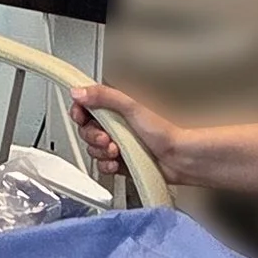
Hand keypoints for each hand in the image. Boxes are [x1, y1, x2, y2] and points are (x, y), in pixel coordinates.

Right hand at [68, 83, 186, 184]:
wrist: (179, 157)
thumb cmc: (164, 132)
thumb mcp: (131, 107)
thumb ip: (103, 96)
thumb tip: (78, 91)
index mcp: (115, 108)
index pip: (85, 107)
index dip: (79, 112)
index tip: (81, 116)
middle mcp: (114, 125)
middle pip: (86, 130)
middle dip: (93, 136)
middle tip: (106, 138)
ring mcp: (116, 144)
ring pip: (92, 149)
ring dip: (101, 152)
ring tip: (116, 150)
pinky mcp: (120, 162)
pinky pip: (102, 165)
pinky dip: (107, 165)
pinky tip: (116, 162)